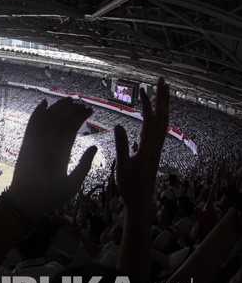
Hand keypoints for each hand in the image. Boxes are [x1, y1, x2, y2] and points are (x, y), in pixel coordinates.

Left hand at [8, 97, 97, 217]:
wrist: (23, 202)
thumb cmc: (50, 196)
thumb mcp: (73, 184)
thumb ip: (85, 165)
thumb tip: (94, 147)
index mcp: (60, 153)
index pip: (72, 127)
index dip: (81, 116)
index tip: (90, 110)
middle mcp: (46, 144)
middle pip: (59, 119)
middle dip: (71, 109)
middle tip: (82, 104)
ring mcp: (34, 143)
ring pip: (46, 118)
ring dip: (57, 107)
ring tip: (68, 100)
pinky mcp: (25, 145)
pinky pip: (31, 125)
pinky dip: (37, 113)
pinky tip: (44, 103)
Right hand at [114, 78, 169, 209]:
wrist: (141, 201)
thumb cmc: (130, 186)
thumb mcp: (122, 166)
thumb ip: (121, 145)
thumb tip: (119, 124)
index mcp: (148, 147)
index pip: (150, 120)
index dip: (147, 104)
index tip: (142, 90)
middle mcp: (156, 145)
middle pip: (163, 117)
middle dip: (163, 98)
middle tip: (162, 81)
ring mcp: (156, 148)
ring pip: (163, 123)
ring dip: (163, 106)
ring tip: (161, 92)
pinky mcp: (153, 152)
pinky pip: (158, 131)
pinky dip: (158, 119)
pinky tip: (152, 117)